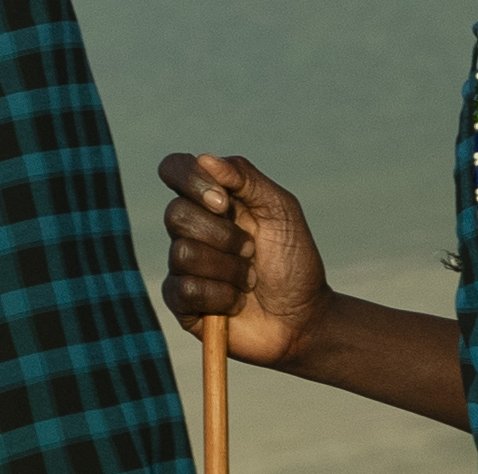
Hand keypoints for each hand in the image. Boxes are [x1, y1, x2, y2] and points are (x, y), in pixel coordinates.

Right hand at [155, 151, 326, 367]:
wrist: (304, 317)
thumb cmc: (294, 260)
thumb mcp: (281, 210)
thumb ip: (246, 178)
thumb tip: (205, 159)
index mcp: (211, 199)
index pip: (174, 169)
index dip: (190, 181)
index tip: (224, 202)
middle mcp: (192, 227)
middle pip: (176, 214)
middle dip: (223, 236)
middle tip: (252, 250)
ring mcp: (183, 265)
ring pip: (183, 254)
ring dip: (228, 270)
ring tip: (249, 280)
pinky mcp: (182, 301)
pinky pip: (184, 290)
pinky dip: (219, 297)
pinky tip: (235, 302)